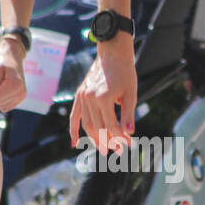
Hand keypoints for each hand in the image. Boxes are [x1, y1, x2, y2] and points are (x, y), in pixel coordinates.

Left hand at [0, 39, 27, 111]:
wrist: (12, 55)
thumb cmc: (1, 60)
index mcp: (15, 85)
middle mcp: (20, 93)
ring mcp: (21, 97)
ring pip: (0, 106)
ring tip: (0, 82)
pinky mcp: (19, 99)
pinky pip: (4, 106)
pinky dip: (1, 98)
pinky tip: (3, 88)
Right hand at [69, 38, 136, 153]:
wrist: (112, 53)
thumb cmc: (125, 72)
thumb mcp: (131, 93)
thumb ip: (128, 114)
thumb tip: (130, 133)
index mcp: (103, 98)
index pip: (111, 126)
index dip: (120, 137)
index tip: (129, 144)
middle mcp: (90, 98)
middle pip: (98, 128)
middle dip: (109, 141)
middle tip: (118, 151)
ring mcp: (83, 97)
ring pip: (87, 125)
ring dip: (95, 139)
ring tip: (104, 149)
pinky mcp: (80, 95)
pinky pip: (74, 116)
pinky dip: (73, 130)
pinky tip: (74, 144)